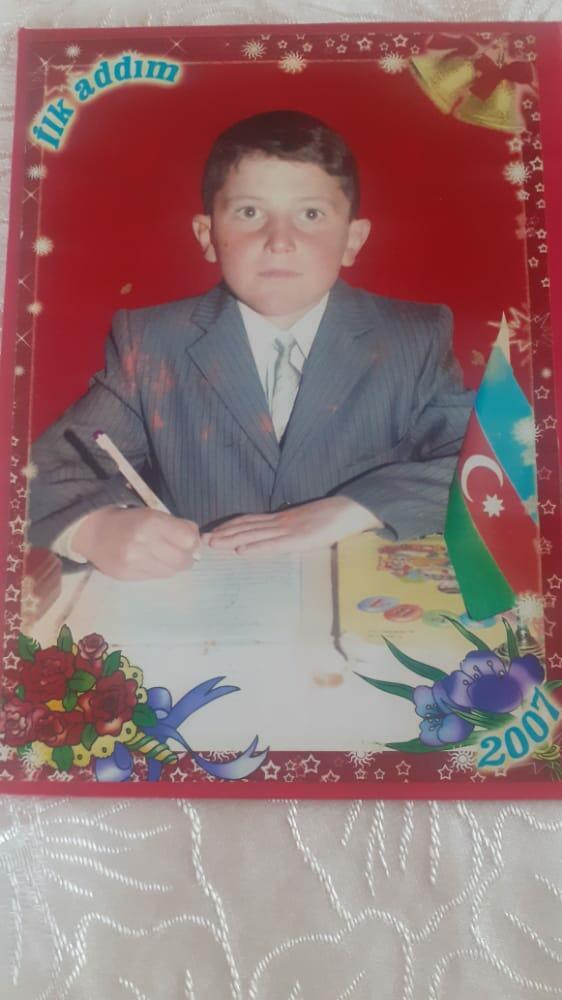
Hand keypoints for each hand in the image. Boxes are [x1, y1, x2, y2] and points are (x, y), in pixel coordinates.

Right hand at [73, 507, 200, 579]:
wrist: (93, 531)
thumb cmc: (128, 519)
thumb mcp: (152, 514)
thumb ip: (176, 527)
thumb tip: (197, 542)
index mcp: (151, 522)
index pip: (189, 539)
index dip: (193, 541)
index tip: (190, 540)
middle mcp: (143, 543)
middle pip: (183, 560)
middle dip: (188, 557)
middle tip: (183, 552)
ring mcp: (134, 562)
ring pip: (171, 572)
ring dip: (174, 565)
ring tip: (165, 556)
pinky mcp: (126, 576)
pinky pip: (155, 577)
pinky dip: (158, 570)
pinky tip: (151, 561)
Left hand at [205, 497, 381, 554]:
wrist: (350, 510)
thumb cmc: (332, 518)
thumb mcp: (306, 523)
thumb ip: (291, 530)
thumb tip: (278, 536)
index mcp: (282, 519)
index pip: (250, 521)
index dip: (230, 526)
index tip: (213, 531)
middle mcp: (280, 522)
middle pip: (246, 527)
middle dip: (223, 534)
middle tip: (202, 540)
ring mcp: (288, 530)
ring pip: (255, 535)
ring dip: (232, 540)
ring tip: (214, 545)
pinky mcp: (299, 539)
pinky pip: (274, 545)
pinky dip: (256, 548)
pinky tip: (243, 552)